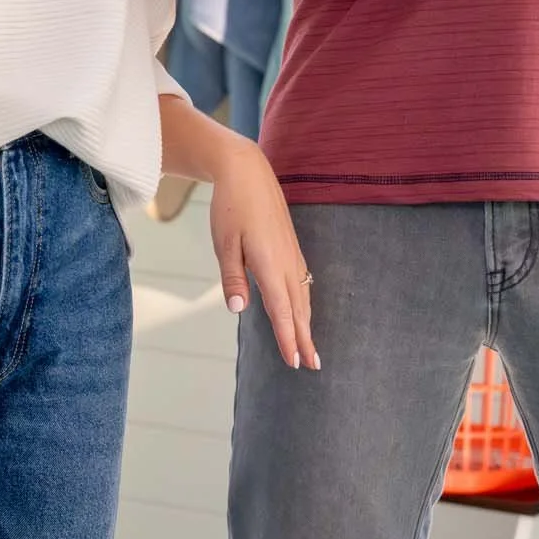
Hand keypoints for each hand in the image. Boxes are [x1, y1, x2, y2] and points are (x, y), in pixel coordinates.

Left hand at [208, 139, 318, 369]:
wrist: (247, 171)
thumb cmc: (231, 207)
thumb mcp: (225, 243)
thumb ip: (233, 278)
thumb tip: (238, 308)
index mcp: (270, 264)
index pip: (281, 311)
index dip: (288, 338)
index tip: (295, 362)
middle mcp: (286, 262)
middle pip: (298, 309)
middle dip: (305, 338)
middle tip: (313, 366)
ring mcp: (292, 254)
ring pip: (303, 296)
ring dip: (307, 323)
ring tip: (310, 345)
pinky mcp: (290, 247)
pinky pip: (302, 282)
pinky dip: (304, 302)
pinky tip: (302, 308)